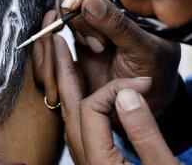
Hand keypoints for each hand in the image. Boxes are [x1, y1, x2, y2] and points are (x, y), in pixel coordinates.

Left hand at [54, 36, 179, 164]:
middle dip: (62, 74)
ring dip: (66, 89)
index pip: (91, 109)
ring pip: (68, 121)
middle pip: (66, 110)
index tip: (141, 84)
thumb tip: (125, 93)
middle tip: (56, 45)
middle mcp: (86, 164)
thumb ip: (143, 131)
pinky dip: (77, 108)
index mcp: (99, 164)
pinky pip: (77, 131)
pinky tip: (80, 97)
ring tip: (63, 64)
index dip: (114, 89)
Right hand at [58, 0, 180, 117]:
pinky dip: (60, 31)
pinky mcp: (77, 30)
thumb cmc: (151, 74)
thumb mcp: (142, 51)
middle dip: (77, 11)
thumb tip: (89, 1)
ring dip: (73, 24)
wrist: (135, 99)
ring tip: (95, 47)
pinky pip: (58, 19)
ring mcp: (91, 14)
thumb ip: (118, 25)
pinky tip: (84, 46)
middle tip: (96, 41)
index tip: (73, 8)